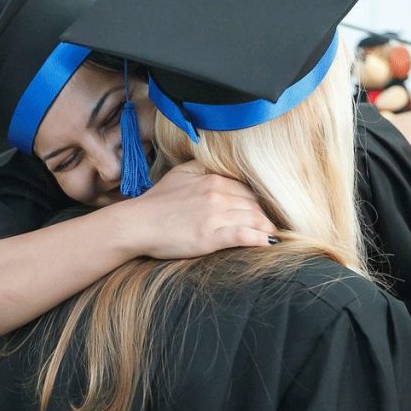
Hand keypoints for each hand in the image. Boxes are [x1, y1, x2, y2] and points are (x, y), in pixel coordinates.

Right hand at [118, 160, 278, 258]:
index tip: (262, 213)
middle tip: (271, 226)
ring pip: (253, 219)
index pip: (246, 190)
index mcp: (212, 179)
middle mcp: (217, 194)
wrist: (137, 224)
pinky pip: (243, 235)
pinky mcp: (210, 236)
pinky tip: (269, 243)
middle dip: (264, 216)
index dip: (257, 203)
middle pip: (253, 205)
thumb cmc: (156, 202)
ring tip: (274, 235)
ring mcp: (214, 215)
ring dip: (267, 228)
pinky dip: (259, 239)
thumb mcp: (180, 173)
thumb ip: (202, 168)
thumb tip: (219, 168)